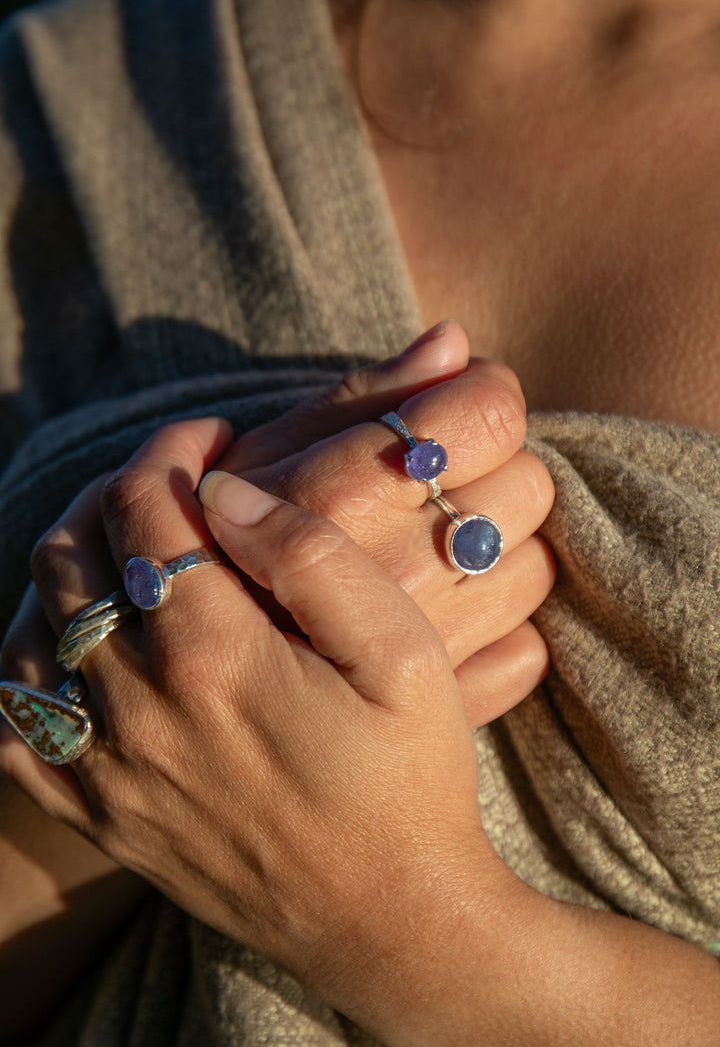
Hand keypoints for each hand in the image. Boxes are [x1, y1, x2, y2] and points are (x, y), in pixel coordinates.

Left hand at [1, 416, 522, 1046]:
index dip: (172, 449)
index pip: (147, 507)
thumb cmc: (410, 781)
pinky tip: (82, 647)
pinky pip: (18, 724)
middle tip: (172, 481)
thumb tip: (228, 490)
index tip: (212, 436)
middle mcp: (139, 708)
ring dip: (70, 567)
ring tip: (127, 549)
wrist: (391, 923)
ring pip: (32, 629)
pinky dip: (34, 664)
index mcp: (214, 655)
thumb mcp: (401, 654)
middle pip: (75, 555)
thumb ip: (313, 557)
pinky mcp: (102, 817)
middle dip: (116, 492)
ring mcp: (108, 769)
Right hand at [221, 319, 554, 723]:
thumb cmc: (215, 547)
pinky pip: (525, 649)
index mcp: (353, 491)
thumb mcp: (264, 453)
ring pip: (535, 565)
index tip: (453, 407)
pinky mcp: (448, 705)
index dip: (484, 396)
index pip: (493, 413)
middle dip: (493, 470)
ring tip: (434, 548)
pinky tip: (445, 613)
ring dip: (498, 548)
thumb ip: (360, 394)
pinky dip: (498, 628)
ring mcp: (432, 643)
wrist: (190, 677)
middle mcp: (403, 565)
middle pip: (529, 483)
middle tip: (436, 484)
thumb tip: (452, 341)